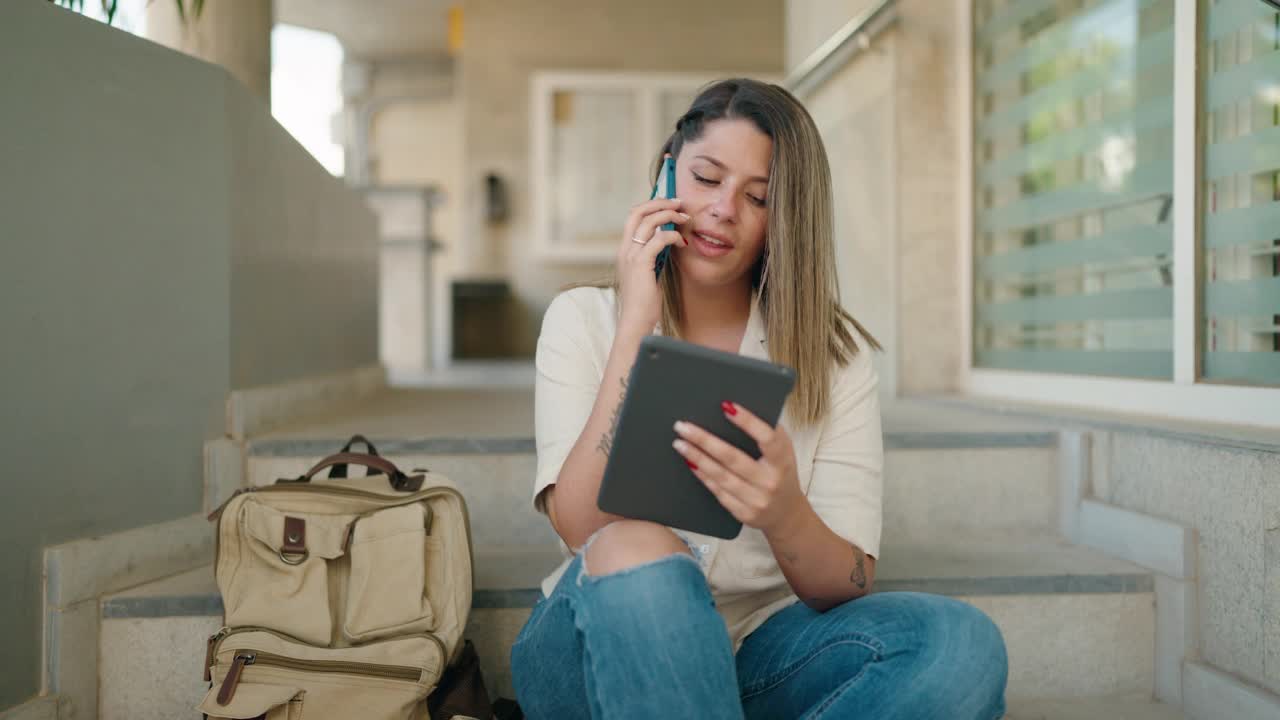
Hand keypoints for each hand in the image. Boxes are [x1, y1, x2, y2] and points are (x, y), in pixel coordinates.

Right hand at [616, 197, 688, 333]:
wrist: (635, 322)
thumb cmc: (644, 302)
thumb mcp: (648, 273)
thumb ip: (653, 256)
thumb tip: (668, 242)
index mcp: (624, 250)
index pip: (633, 217)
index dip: (651, 206)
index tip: (670, 205)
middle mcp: (624, 249)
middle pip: (637, 212)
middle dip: (659, 203)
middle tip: (679, 202)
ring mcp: (630, 256)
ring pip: (648, 221)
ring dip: (669, 215)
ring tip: (685, 218)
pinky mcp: (640, 264)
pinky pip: (658, 240)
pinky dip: (672, 236)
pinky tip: (682, 242)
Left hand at [671, 401, 806, 535]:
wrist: (787, 513)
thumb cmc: (781, 473)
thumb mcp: (784, 451)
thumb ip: (768, 432)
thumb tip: (736, 410)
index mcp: (783, 461)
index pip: (766, 438)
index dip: (748, 421)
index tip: (726, 406)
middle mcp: (770, 482)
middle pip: (733, 458)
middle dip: (704, 440)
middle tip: (683, 427)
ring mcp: (756, 500)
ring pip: (721, 476)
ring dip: (697, 458)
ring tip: (680, 443)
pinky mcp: (743, 513)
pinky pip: (718, 491)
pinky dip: (702, 476)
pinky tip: (690, 463)